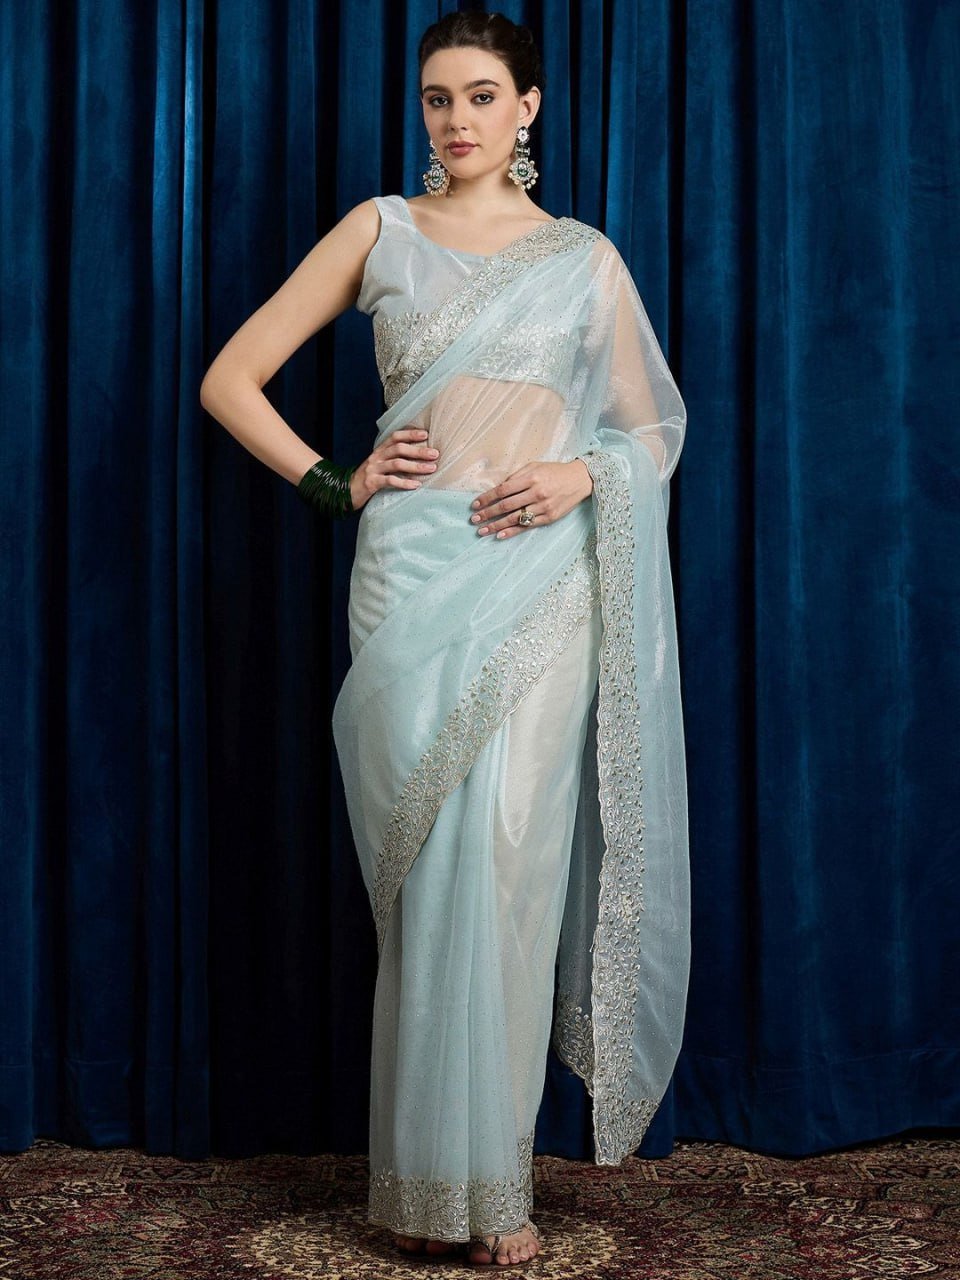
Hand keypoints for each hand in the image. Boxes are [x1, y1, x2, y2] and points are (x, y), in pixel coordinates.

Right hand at [350, 428, 438, 510]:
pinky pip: (390, 481)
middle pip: (399, 449)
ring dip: (416, 466)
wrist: (346, 491)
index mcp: (379, 450)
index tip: (425, 434)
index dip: (410, 434)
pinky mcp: (372, 483)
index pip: (395, 437)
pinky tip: (415, 485)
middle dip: (418, 450)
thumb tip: (418, 457)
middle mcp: (376, 457)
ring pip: (396, 464)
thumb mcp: (379, 464)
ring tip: (430, 469)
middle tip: (434, 454)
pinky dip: (404, 482)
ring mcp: (373, 469)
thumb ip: (393, 459)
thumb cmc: (368, 478)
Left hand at [469, 459, 593, 538]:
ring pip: (515, 518)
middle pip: (506, 506)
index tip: (475, 505)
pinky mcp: (549, 518)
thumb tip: (498, 489)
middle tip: (474, 520)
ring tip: (482, 531)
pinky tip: (500, 535)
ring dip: (496, 526)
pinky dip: (512, 531)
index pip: (502, 490)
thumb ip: (516, 476)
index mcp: (531, 478)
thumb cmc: (554, 472)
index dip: (486, 498)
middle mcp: (536, 493)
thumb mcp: (535, 466)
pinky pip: (527, 526)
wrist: (579, 480)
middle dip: (488, 513)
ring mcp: (543, 507)